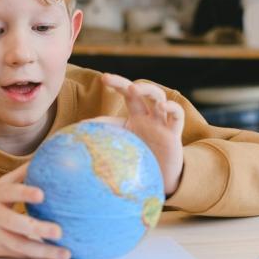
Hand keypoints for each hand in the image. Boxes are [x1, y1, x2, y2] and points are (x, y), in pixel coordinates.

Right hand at [0, 163, 70, 258]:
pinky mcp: (1, 251)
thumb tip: (49, 155)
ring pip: (20, 245)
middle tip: (59, 230)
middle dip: (37, 228)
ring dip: (44, 251)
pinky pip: (22, 255)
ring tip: (66, 253)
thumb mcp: (2, 184)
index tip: (42, 194)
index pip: (10, 193)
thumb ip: (23, 173)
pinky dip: (40, 258)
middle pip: (15, 224)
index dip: (25, 193)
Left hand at [99, 73, 184, 195]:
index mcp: (136, 117)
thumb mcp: (122, 145)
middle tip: (109, 79)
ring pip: (159, 98)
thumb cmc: (141, 161)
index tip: (104, 78)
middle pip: (139, 92)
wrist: (160, 179)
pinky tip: (164, 106)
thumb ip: (107, 133)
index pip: (126, 95)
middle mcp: (149, 116)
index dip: (117, 84)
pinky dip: (173, 108)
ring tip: (135, 89)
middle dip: (125, 83)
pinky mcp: (173, 134)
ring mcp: (161, 123)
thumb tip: (81, 126)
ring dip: (148, 90)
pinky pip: (177, 116)